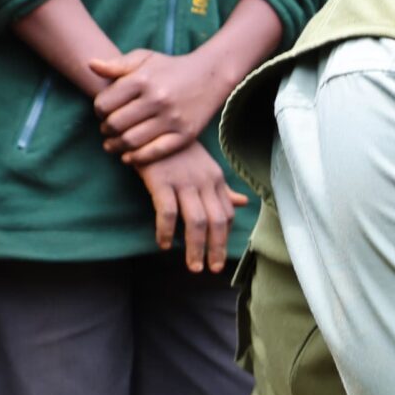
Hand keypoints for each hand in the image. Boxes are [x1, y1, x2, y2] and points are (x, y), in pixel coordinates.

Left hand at [94, 49, 228, 163]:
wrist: (211, 75)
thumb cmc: (171, 67)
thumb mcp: (144, 58)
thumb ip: (117, 64)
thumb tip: (90, 65)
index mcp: (142, 79)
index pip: (104, 104)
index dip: (98, 111)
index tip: (103, 114)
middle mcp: (157, 99)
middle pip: (115, 124)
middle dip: (105, 130)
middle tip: (107, 131)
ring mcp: (172, 119)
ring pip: (131, 141)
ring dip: (116, 146)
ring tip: (113, 144)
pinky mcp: (185, 135)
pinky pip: (154, 152)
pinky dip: (137, 159)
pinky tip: (128, 158)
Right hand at [131, 140, 245, 274]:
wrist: (150, 125)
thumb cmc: (177, 150)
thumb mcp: (205, 167)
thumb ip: (222, 188)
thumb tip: (243, 202)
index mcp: (215, 179)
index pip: (226, 213)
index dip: (224, 237)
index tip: (219, 256)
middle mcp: (204, 181)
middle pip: (216, 221)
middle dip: (216, 248)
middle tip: (212, 269)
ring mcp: (183, 181)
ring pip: (196, 221)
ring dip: (195, 247)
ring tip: (193, 267)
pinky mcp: (161, 181)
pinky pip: (167, 212)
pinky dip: (165, 231)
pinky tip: (163, 244)